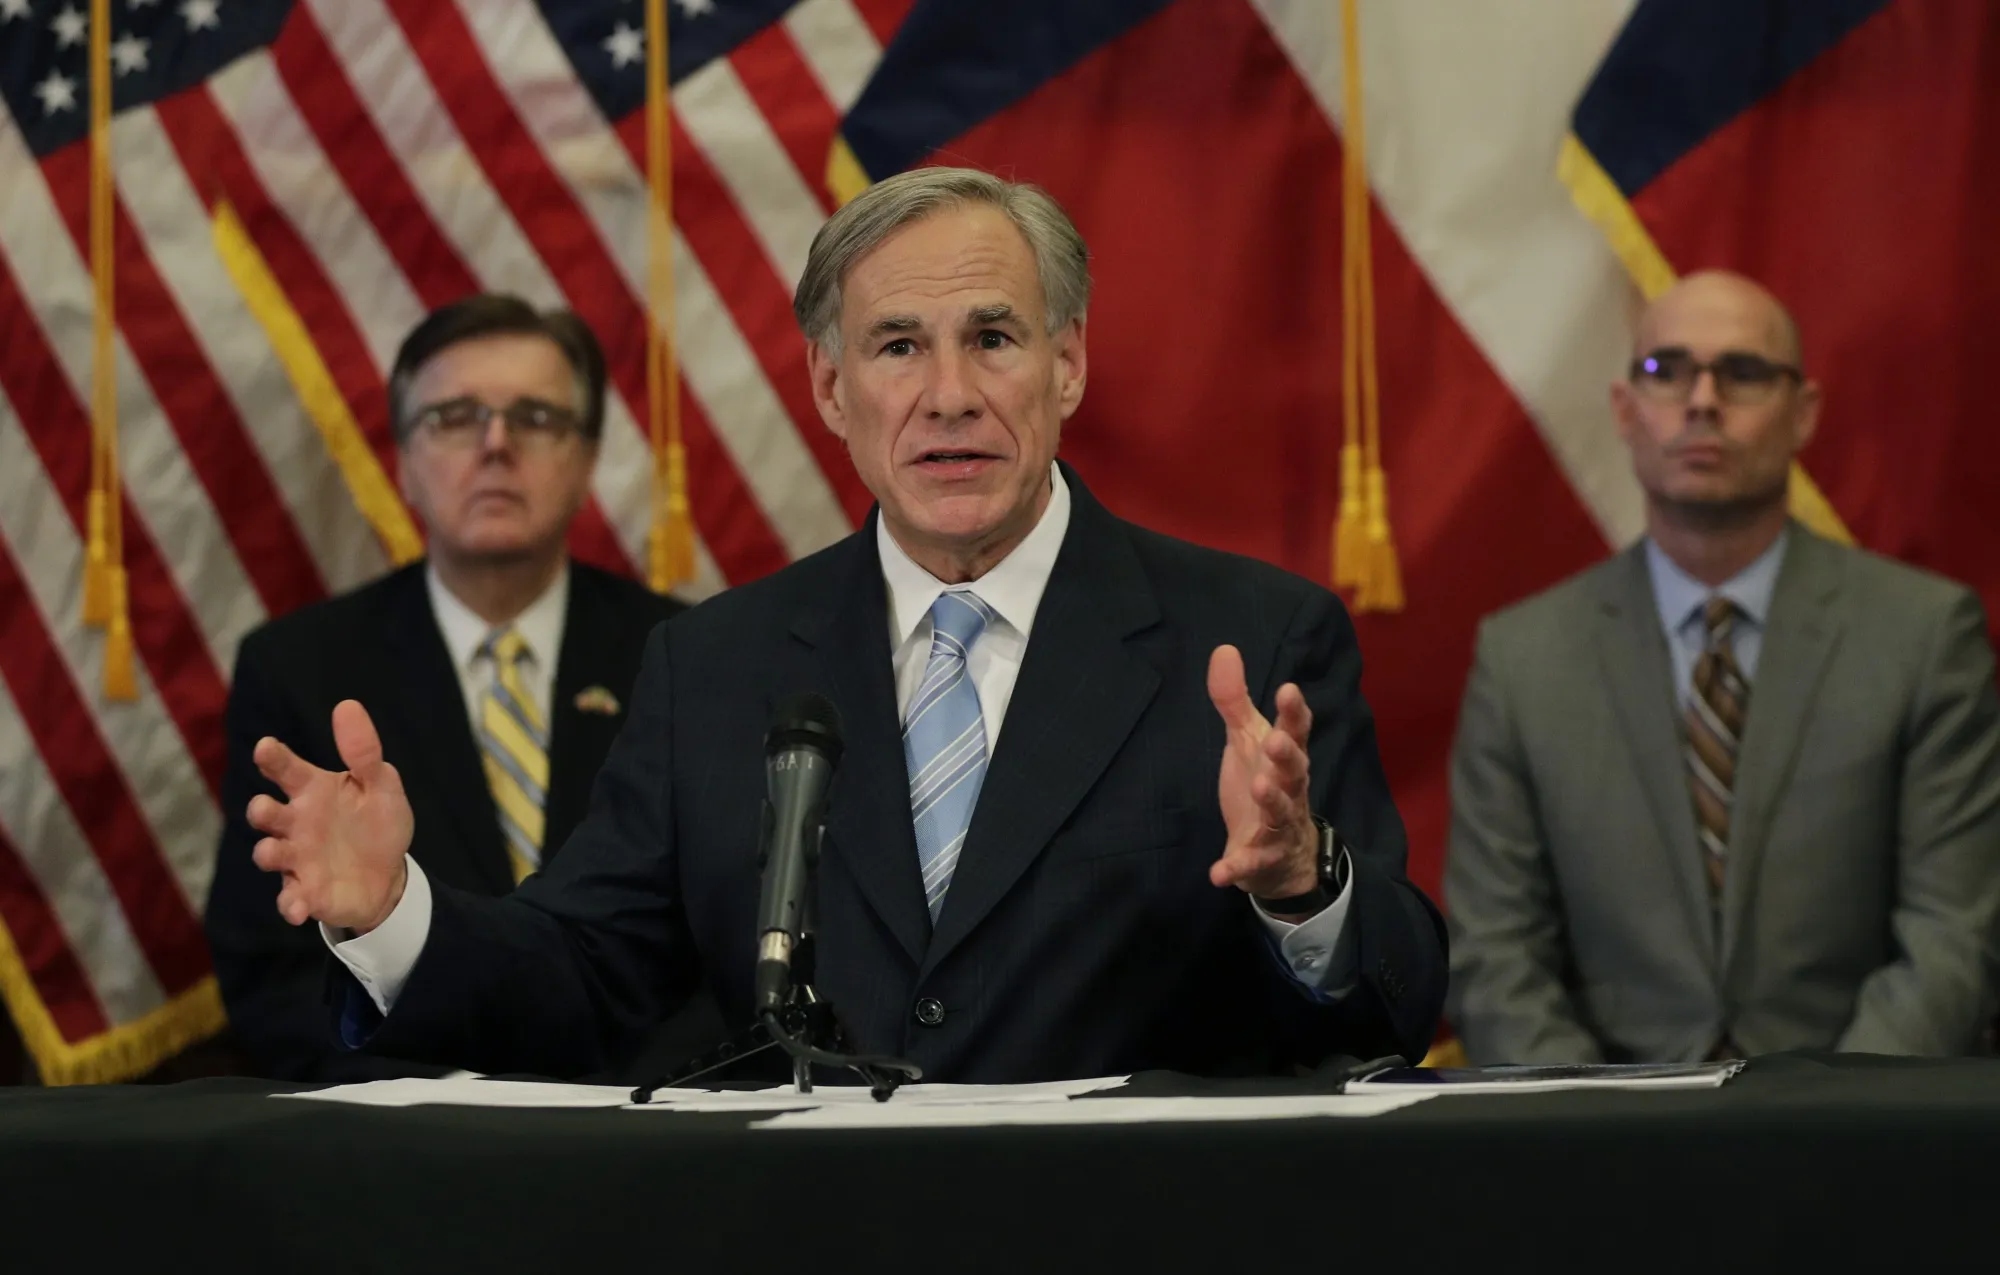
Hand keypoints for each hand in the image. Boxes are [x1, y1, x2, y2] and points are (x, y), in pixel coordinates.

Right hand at [248, 700, 414, 933]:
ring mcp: (297, 858)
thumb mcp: (382, 785)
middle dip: (260, 811)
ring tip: (273, 853)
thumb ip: (364, 752)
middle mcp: (297, 823)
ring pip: (269, 854)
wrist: (389, 875)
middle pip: (266, 813)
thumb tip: (347, 705)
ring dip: (268, 853)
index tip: (266, 748)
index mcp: (313, 791)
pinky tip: (298, 908)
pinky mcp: (306, 892)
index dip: (273, 757)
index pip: (286, 769)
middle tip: (264, 808)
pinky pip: (290, 898)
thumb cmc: (377, 824)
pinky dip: (290, 904)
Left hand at [1206, 644, 1318, 902]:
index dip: (1294, 712)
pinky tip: (1219, 873)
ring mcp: (1278, 827)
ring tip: (1259, 787)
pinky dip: (1237, 868)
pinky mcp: (1260, 859)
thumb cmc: (1264, 784)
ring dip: (1272, 801)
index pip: (1297, 731)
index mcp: (1285, 758)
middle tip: (1275, 741)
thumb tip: (1224, 648)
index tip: (1288, 689)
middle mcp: (1289, 790)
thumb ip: (1235, 700)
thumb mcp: (1247, 741)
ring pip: (1280, 814)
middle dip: (1287, 756)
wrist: (1282, 856)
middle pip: (1295, 771)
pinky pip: (1251, 863)